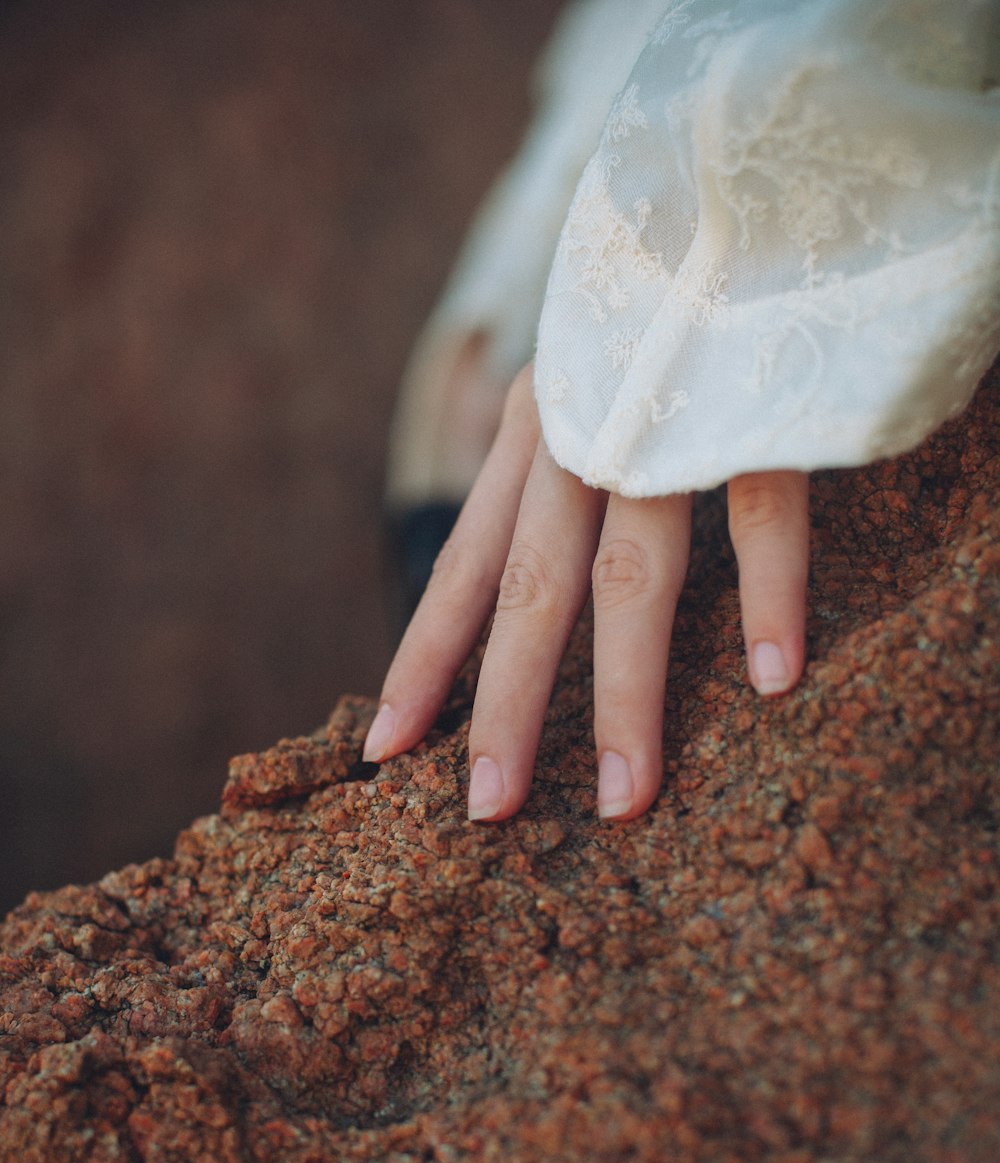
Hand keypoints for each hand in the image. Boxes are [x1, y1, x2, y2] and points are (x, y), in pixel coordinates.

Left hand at [365, 366, 809, 821]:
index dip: (421, 661)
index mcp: (533, 438)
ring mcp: (666, 418)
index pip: (464, 569)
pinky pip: (763, 513)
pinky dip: (770, 595)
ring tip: (622, 798)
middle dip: (502, 706)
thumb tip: (515, 600)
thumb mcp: (577, 396)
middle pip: (531, 591)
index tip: (386, 752)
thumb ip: (553, 487)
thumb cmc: (645, 325)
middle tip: (486, 813)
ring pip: (636, 574)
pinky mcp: (757, 398)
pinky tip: (773, 682)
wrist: (723, 178)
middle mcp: (581, 434)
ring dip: (625, 693)